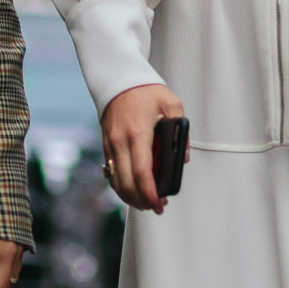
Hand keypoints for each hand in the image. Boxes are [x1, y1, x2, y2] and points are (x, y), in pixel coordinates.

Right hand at [99, 83, 185, 213]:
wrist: (119, 80)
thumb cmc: (146, 91)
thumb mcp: (172, 104)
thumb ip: (181, 131)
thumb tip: (182, 158)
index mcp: (138, 133)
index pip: (142, 172)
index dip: (150, 193)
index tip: (159, 204)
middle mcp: (120, 142)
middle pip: (126, 183)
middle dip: (141, 201)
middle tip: (156, 208)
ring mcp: (110, 145)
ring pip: (116, 181)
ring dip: (130, 197)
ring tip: (146, 203)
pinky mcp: (106, 146)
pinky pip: (111, 173)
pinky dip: (121, 186)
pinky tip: (133, 191)